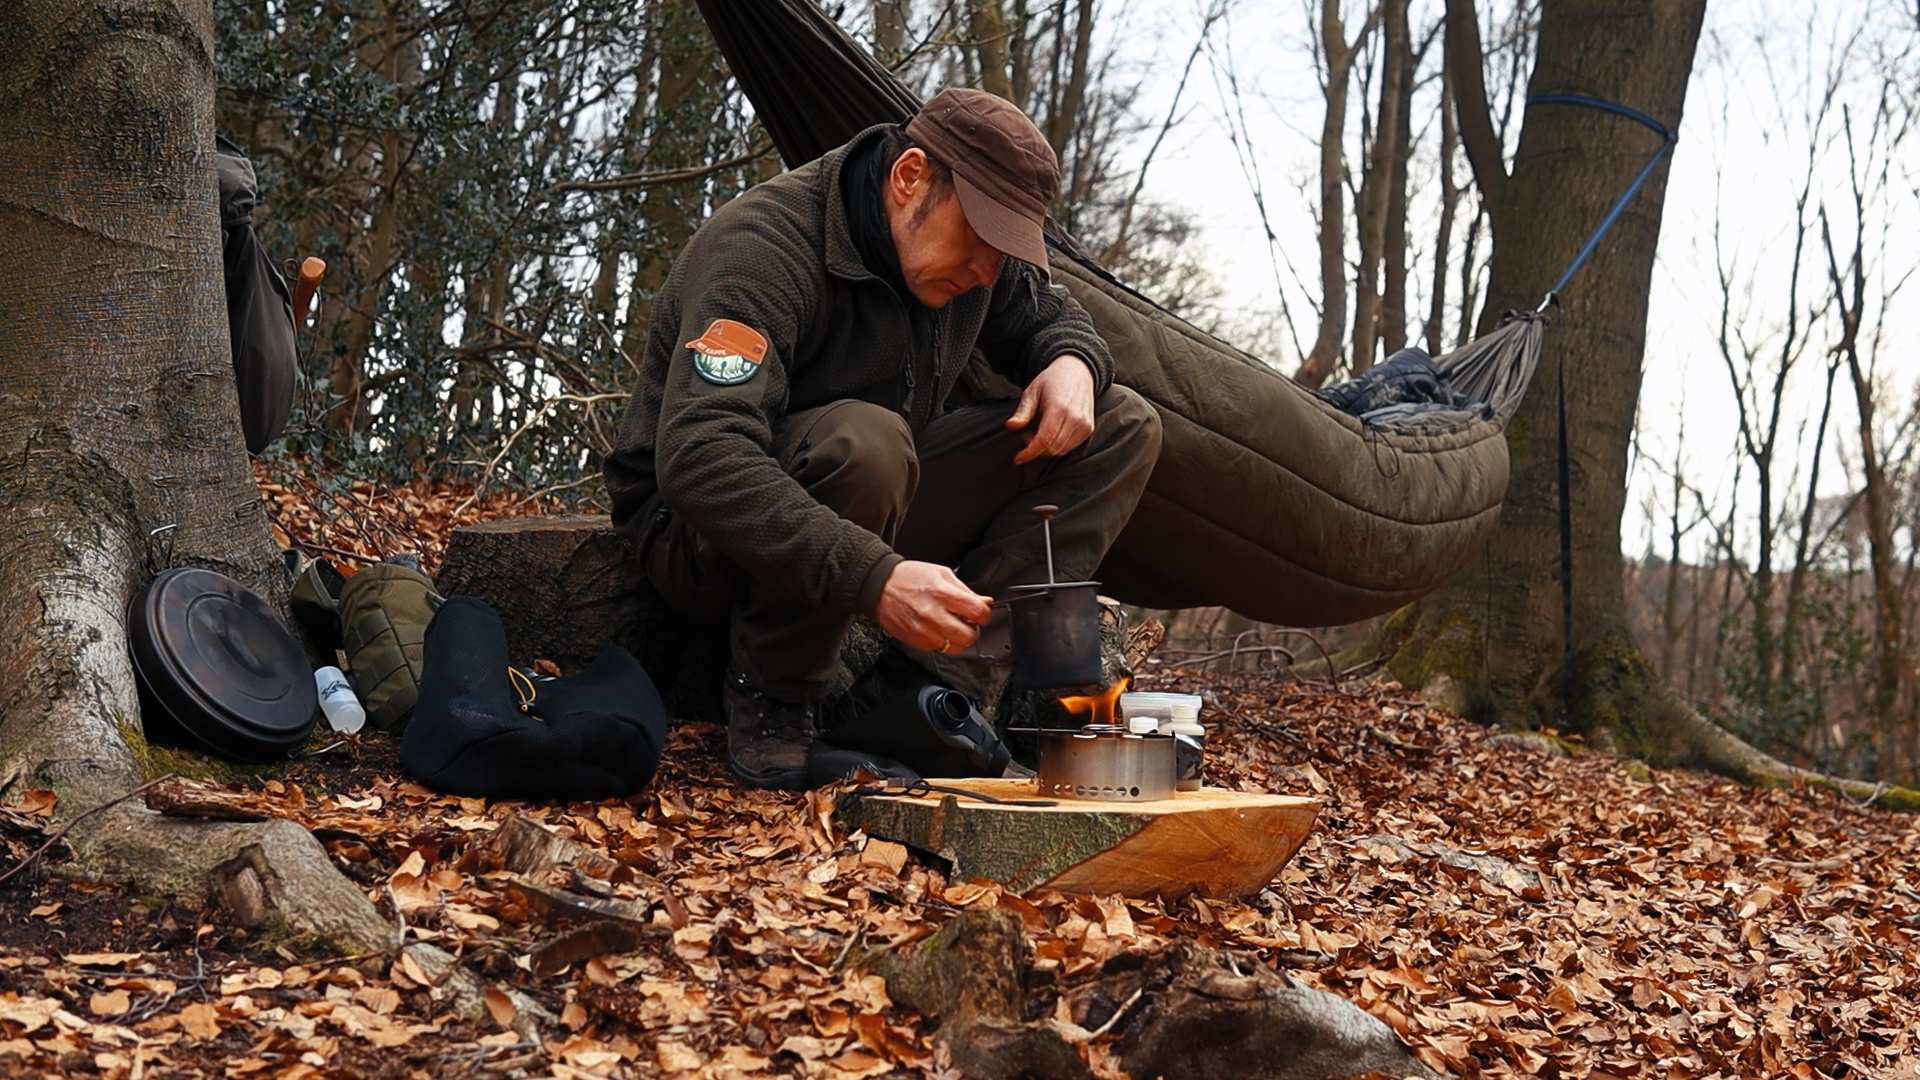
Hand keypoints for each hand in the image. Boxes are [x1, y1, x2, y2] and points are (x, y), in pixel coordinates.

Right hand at [874, 560, 992, 653]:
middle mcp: (933, 614)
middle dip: (971, 630)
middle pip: (968, 637)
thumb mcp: (942, 574)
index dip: (984, 614)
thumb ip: (966, 591)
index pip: (978, 613)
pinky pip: (938, 648)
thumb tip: (985, 602)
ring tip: (949, 625)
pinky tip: (934, 627)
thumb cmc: (910, 577)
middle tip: (965, 622)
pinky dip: (940, 641)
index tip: (980, 613)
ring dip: (956, 638)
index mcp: (943, 594)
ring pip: (954, 647)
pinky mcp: (915, 641)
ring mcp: (923, 631)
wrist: (879, 586)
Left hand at [1006, 354, 1095, 464]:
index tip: (1018, 458)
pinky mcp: (1089, 428)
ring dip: (1047, 448)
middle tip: (1027, 435)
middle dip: (1036, 449)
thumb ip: (1023, 411)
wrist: (1077, 372)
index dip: (1030, 452)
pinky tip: (1052, 432)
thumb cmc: (1052, 381)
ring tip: (1039, 432)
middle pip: (1052, 448)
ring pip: (1062, 450)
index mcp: (1059, 408)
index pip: (1044, 440)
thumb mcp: (1032, 392)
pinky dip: (1058, 445)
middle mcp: (1075, 418)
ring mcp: (1084, 424)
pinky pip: (1071, 446)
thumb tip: (1010, 425)